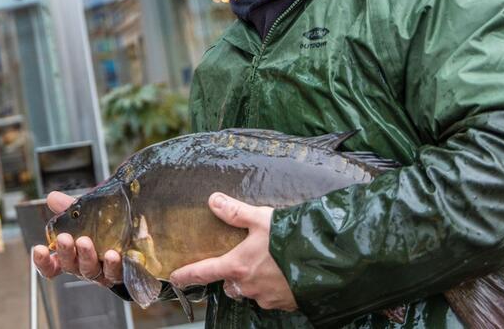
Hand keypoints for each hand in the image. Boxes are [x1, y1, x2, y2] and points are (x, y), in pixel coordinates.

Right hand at [32, 191, 122, 286]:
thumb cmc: (105, 230)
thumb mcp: (86, 217)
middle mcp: (84, 266)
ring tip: (84, 242)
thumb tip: (52, 197)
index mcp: (73, 255)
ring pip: (90, 270)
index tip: (39, 249)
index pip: (52, 264)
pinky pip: (115, 273)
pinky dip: (112, 265)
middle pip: (70, 265)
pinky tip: (112, 255)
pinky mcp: (121, 274)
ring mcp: (101, 272)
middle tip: (64, 238)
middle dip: (65, 252)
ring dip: (86, 256)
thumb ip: (69, 209)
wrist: (136, 238)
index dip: (43, 261)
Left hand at [169, 192, 296, 311]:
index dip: (187, 275)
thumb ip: (235, 212)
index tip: (175, 278)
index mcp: (238, 265)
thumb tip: (213, 201)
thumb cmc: (292, 238)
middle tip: (242, 259)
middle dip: (232, 275)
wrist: (328, 261)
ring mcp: (267, 298)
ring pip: (251, 291)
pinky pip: (271, 297)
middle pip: (230, 284)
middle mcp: (249, 286)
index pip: (204, 272)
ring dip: (254, 281)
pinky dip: (273, 287)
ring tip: (268, 263)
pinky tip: (284, 272)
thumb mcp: (262, 218)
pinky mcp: (285, 304)